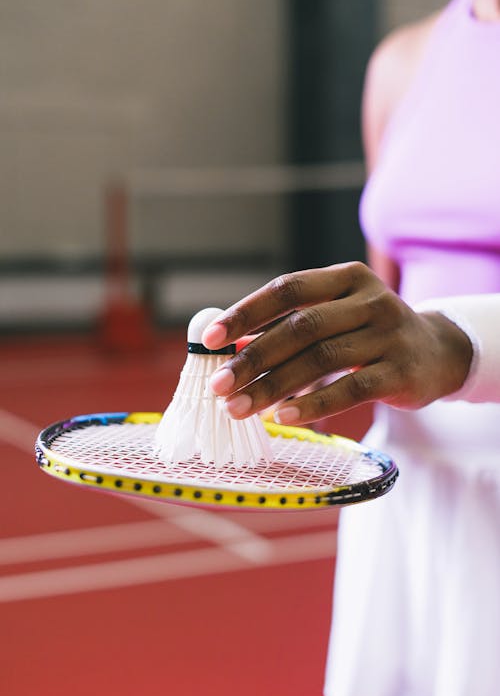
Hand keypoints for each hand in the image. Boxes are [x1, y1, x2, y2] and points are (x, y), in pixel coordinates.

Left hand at [201, 262, 472, 424]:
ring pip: (321, 359)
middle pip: (300, 327)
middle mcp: (370, 300)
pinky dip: (313, 405)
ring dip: (273, 386)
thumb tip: (233, 349)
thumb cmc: (370, 334)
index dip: (246, 313)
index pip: (288, 289)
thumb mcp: (337, 318)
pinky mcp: (401, 371)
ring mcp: (389, 334)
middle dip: (253, 358)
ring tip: (239, 408)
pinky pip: (351, 389)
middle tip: (218, 384)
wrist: (438, 353)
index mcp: (346, 278)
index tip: (210, 339)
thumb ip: (291, 328)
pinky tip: (283, 417)